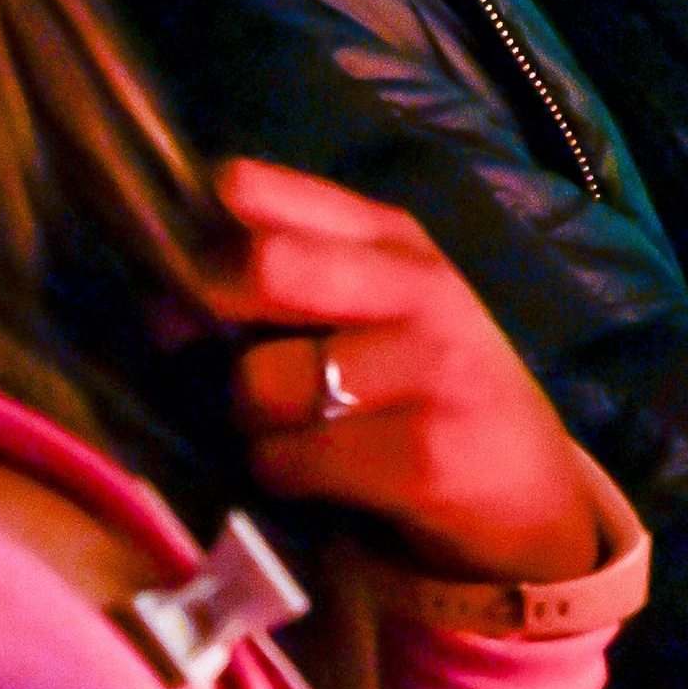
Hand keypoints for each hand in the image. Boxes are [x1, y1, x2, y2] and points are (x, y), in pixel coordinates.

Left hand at [209, 159, 601, 584]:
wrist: (532, 497)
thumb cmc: (424, 395)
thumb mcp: (373, 313)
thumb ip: (277, 289)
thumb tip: (155, 301)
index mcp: (393, 235)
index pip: (255, 191)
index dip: (198, 235)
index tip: (187, 279)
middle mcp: (418, 286)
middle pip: (264, 266)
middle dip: (219, 322)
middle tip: (232, 362)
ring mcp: (429, 368)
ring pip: (265, 381)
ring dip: (253, 422)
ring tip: (294, 432)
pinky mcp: (425, 455)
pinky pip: (291, 459)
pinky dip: (284, 476)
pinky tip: (321, 479)